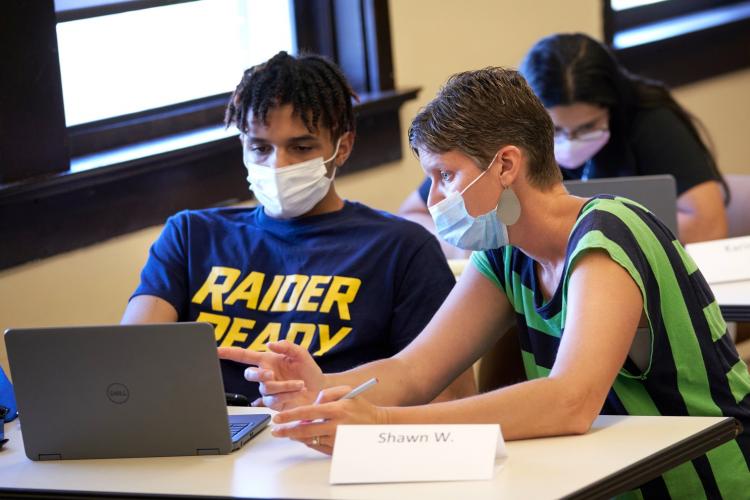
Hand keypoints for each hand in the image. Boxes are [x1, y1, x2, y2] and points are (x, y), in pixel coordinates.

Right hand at [218, 341, 324, 410]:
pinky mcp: (274, 402)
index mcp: (267, 360)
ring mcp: (268, 389)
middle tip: (271, 374)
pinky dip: (287, 395)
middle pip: (249, 374)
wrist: (320, 389)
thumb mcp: (300, 354)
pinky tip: (298, 391)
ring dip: (284, 386)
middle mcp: (265, 375)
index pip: (243, 355)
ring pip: (266, 388)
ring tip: (300, 384)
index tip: (215, 350)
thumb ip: (287, 346)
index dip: (229, 353)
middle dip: (258, 374)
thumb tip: (270, 343)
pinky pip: (274, 400)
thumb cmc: (308, 370)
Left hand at [270, 385, 387, 454]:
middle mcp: (335, 426)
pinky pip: (317, 447)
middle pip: (304, 430)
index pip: (307, 413)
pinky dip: (308, 442)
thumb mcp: (347, 391)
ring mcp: (336, 440)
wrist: (377, 425)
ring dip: (296, 437)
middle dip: (287, 431)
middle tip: (276, 431)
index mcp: (336, 410)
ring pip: (309, 440)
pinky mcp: (337, 450)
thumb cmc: (360, 407)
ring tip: (288, 432)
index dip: (290, 416)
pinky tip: (304, 437)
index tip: (278, 418)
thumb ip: (327, 393)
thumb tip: (313, 403)